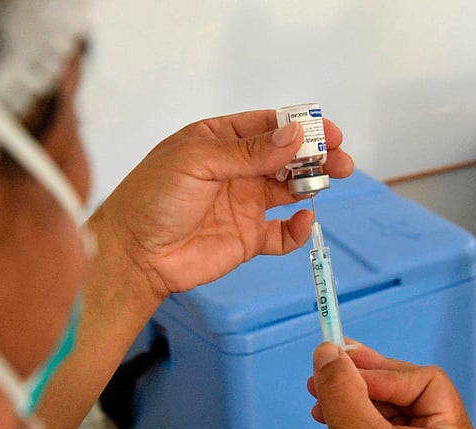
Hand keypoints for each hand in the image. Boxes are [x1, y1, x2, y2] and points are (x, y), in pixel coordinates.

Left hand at [88, 109, 352, 298]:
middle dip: (316, 155)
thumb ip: (249, 152)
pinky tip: (302, 221)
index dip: (299, 127)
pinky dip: (298, 229)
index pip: (267, 127)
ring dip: (313, 184)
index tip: (328, 132)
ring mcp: (243, 204)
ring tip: (332, 180)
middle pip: (285, 157)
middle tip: (341, 160)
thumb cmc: (153, 199)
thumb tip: (295, 136)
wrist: (134, 255)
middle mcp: (235, 170)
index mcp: (218, 141)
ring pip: (290, 190)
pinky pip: (282, 233)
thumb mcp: (198, 162)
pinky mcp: (247, 239)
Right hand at [308, 340, 475, 428]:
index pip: (422, 379)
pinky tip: (328, 414)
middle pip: (400, 390)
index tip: (339, 358)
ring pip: (383, 408)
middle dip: (358, 380)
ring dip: (348, 397)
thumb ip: (345, 394)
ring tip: (320, 396)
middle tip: (328, 368)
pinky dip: (349, 416)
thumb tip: (329, 354)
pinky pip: (374, 426)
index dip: (377, 369)